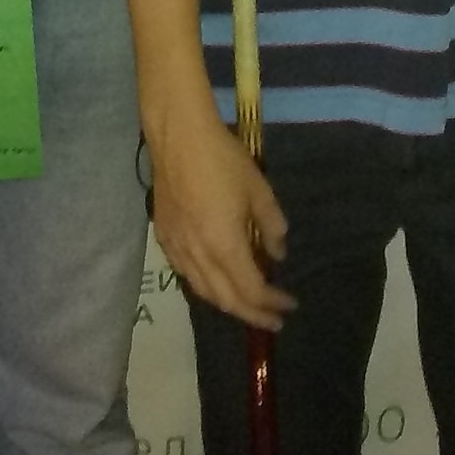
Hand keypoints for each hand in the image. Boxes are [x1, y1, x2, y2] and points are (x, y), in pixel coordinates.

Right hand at [149, 113, 293, 330]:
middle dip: (252, 314)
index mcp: (224, 246)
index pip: (251, 290)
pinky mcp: (163, 236)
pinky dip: (204, 286)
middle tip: (273, 319)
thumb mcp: (259, 189)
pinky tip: (214, 280)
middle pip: (226, 300)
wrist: (178, 135)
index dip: (272, 303)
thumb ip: (271, 226)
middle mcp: (198, 255)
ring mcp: (176, 247)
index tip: (290, 305)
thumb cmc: (223, 159)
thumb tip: (277, 253)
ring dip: (227, 303)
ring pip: (202, 291)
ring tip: (247, 305)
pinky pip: (185, 274)